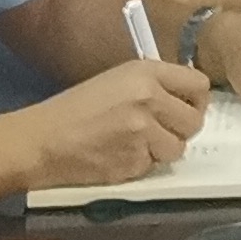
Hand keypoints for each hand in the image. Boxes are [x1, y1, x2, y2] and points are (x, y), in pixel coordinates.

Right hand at [23, 58, 208, 184]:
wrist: (41, 140)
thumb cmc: (76, 107)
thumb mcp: (117, 80)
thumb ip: (154, 85)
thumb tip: (187, 100)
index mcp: (146, 73)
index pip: (199, 85)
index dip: (196, 100)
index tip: (185, 108)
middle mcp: (149, 100)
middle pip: (194, 121)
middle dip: (181, 129)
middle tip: (160, 131)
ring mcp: (142, 133)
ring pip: (177, 148)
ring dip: (161, 150)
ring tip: (134, 143)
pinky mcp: (133, 162)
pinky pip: (153, 166)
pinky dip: (140, 164)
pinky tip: (117, 155)